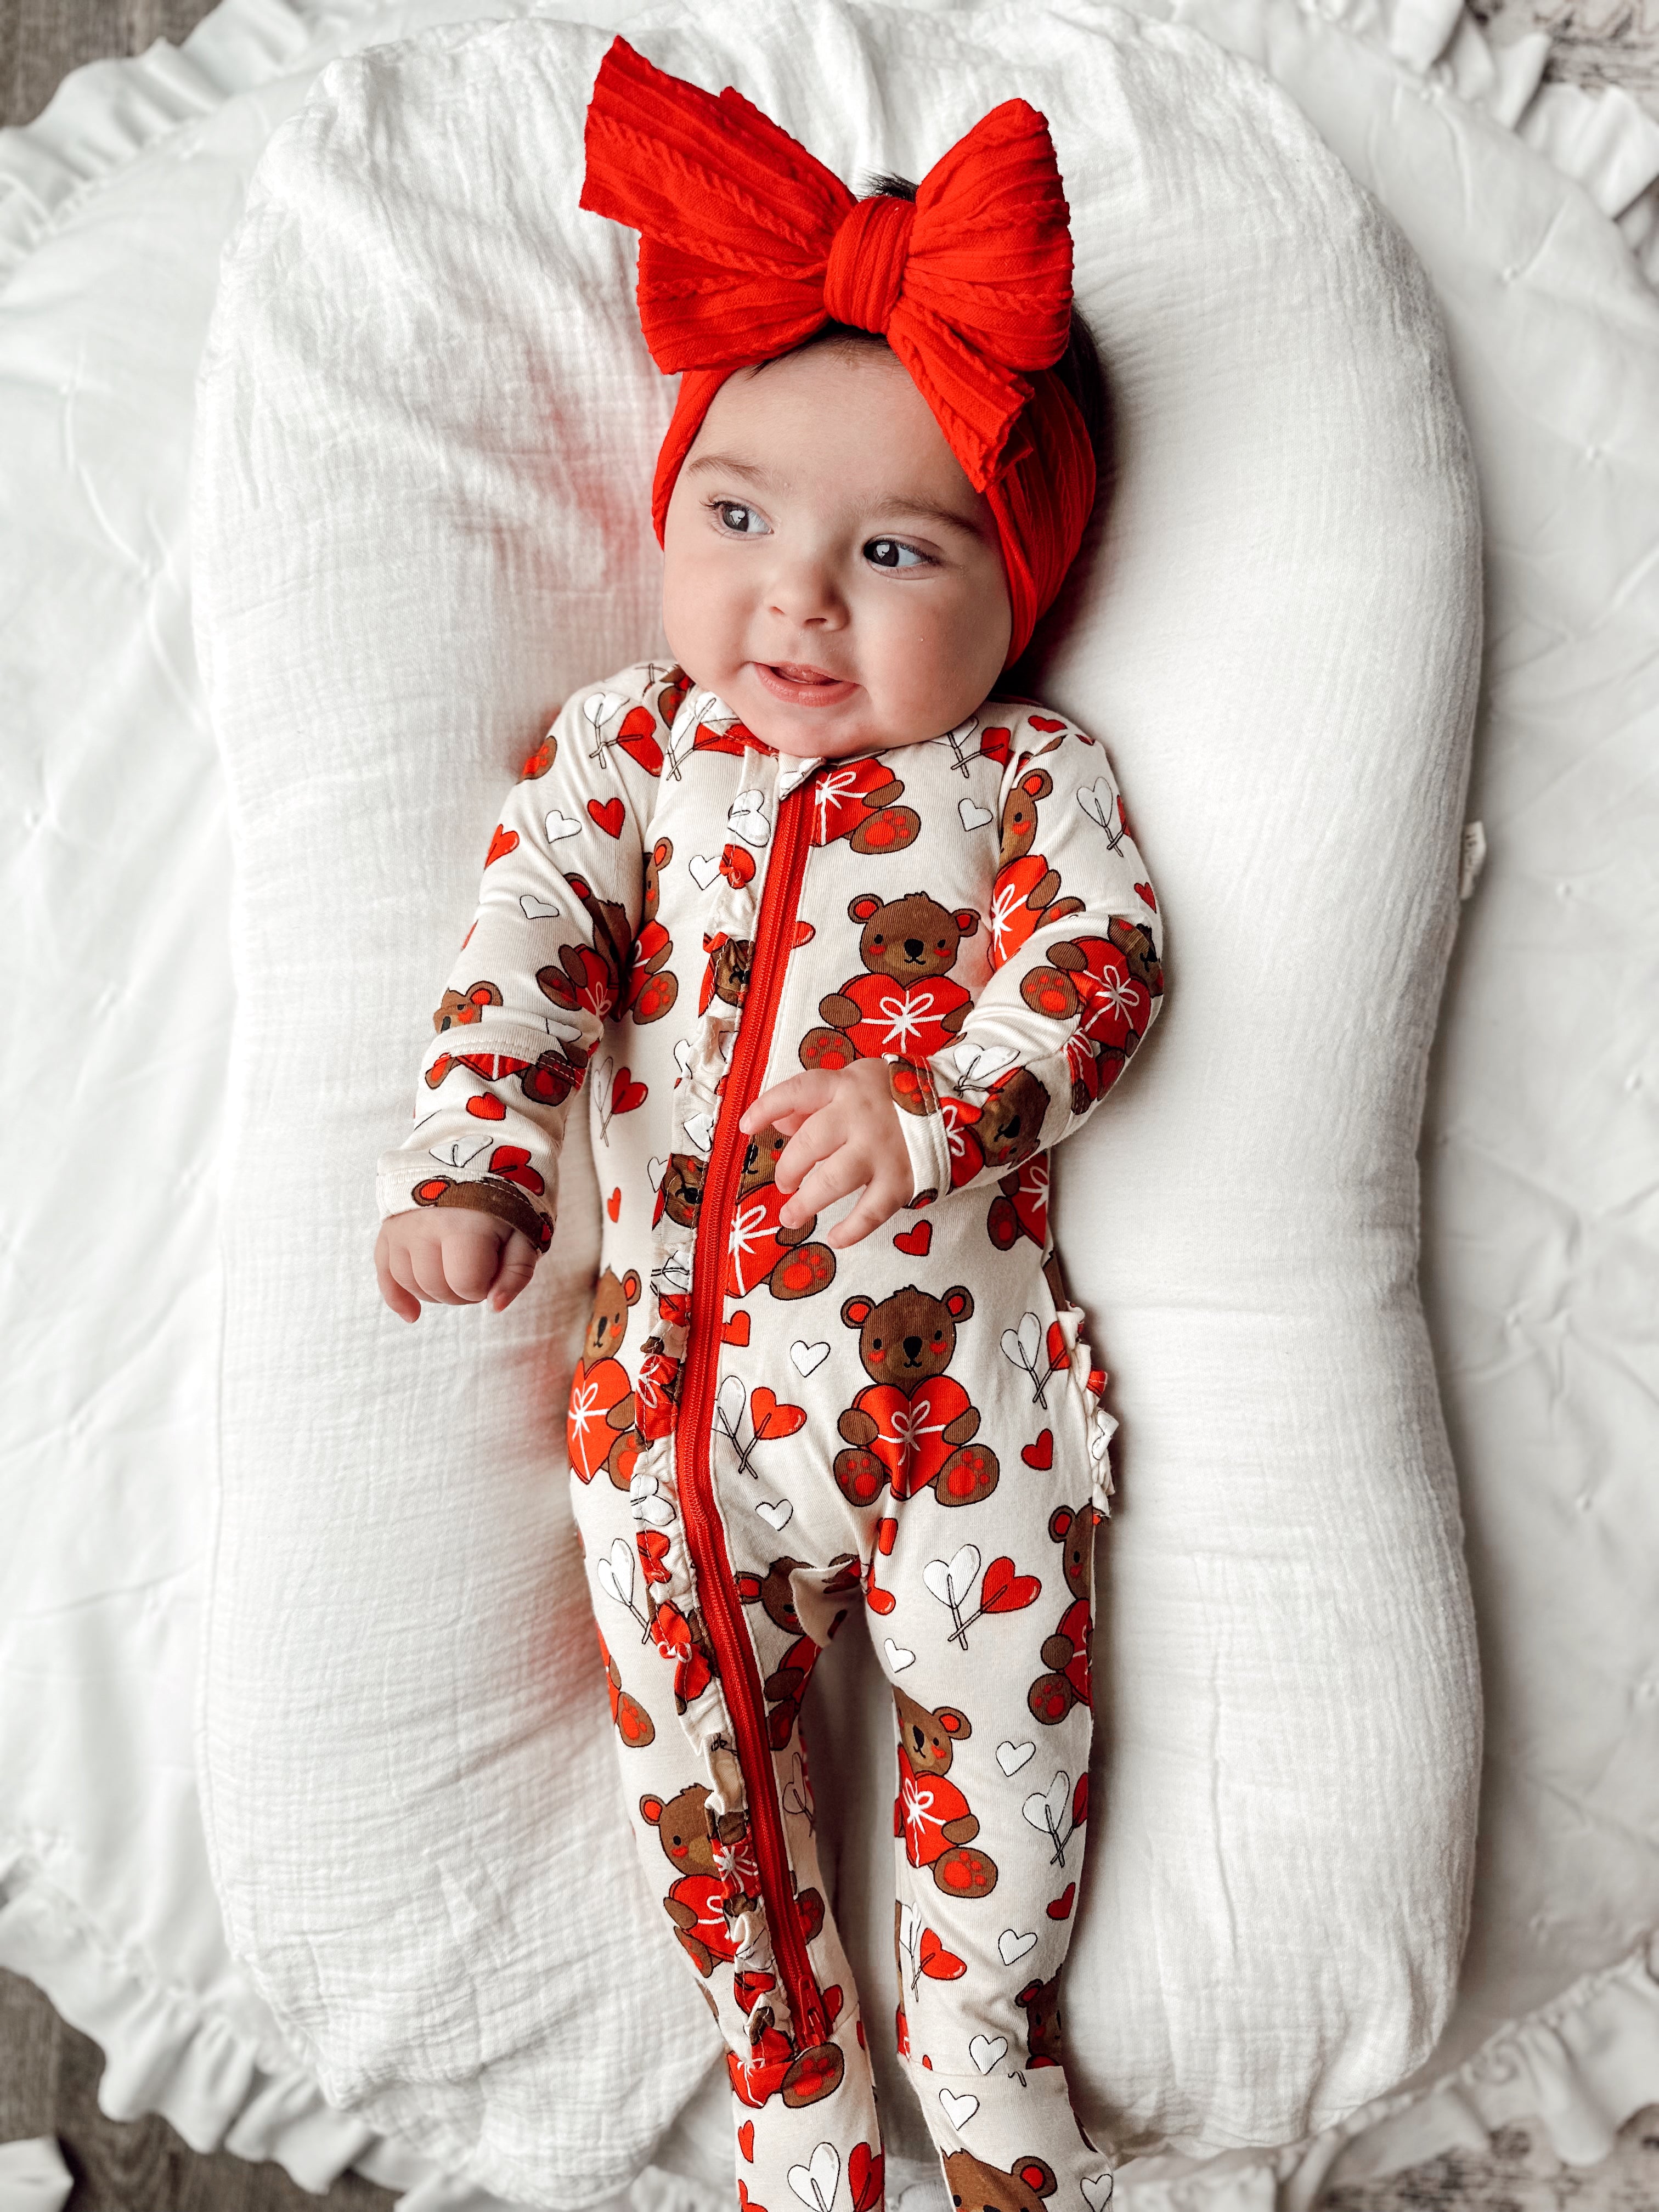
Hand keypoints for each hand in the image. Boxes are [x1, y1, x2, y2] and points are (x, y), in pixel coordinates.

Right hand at [374, 1206, 540, 1321]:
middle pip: (435, 1287)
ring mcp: (403, 1225)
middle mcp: (426, 1225)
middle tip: (478, 1271)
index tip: (494, 1268)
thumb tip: (495, 1306)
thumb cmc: (508, 1196)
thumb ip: (517, 1272)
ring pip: (410, 1282)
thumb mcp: (526, 1229)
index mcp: (464, 1224)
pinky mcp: (390, 1226)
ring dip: (435, 1291)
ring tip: (456, 1272)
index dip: (484, 1287)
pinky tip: (412, 1314)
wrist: (478, 1152)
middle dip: (461, 1292)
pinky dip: (396, 1296)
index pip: (465, 1284)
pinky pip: (384, 1272)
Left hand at [741, 1059, 913, 1250]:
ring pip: (833, 1180)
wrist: (958, 1107)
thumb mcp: (856, 1083)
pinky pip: (871, 1211)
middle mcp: (861, 1116)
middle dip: (788, 1169)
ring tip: (790, 1217)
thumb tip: (780, 1121)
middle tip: (784, 1185)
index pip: (798, 1091)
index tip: (745, 1127)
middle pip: (810, 1143)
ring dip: (806, 1203)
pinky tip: (835, 1238)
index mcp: (847, 1086)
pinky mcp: (902, 1179)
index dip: (767, 1107)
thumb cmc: (894, 1097)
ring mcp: (882, 1149)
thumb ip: (817, 1100)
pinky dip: (851, 1230)